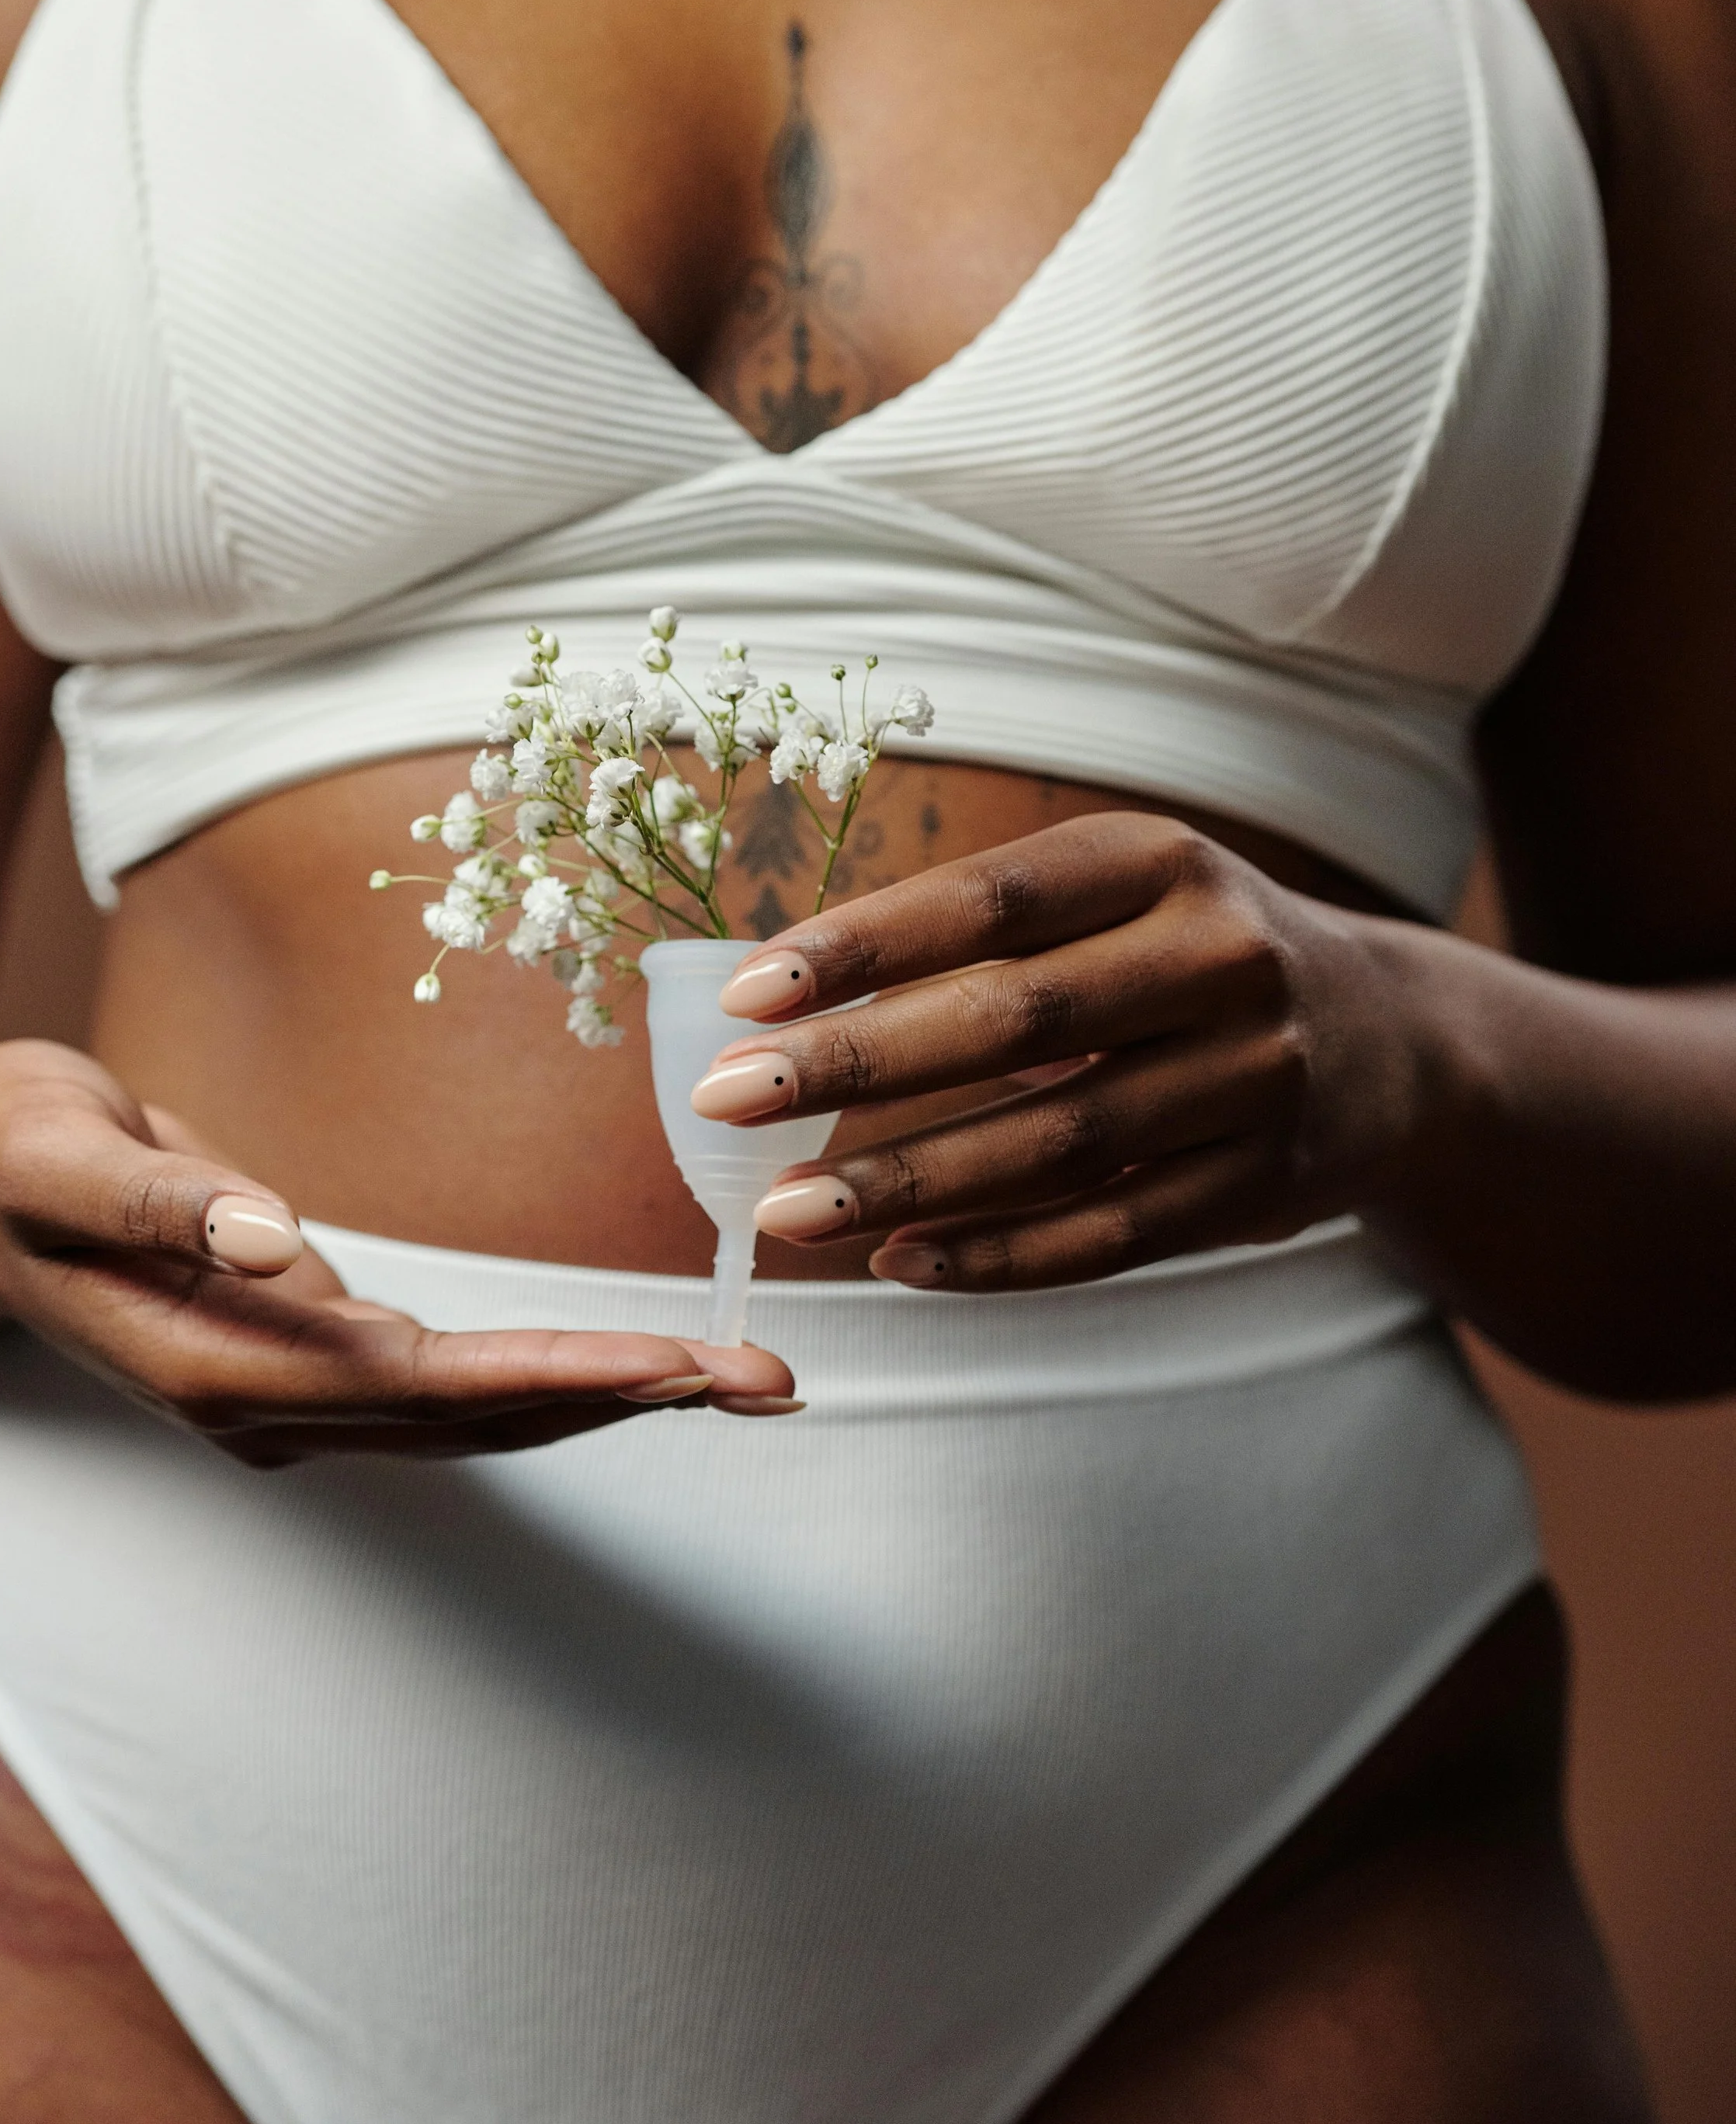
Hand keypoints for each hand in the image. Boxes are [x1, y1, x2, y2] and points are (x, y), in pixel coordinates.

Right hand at [0, 1039, 797, 1461]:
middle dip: (628, 1400)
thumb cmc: (1, 1150)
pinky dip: (550, 1377)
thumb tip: (268, 1238)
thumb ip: (160, 1197)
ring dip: (609, 1400)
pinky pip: (451, 1389)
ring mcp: (283, 1397)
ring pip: (476, 1416)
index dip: (554, 1374)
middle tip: (772, 1381)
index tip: (677, 1365)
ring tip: (742, 1381)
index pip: (419, 1383)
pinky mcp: (302, 1364)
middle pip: (477, 1418)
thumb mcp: (52, 1144)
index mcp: (212, 1361)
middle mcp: (262, 1404)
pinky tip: (632, 1368)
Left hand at [692, 812, 1441, 1292]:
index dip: (867, 944)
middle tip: (726, 1102)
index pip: (995, 899)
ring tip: (785, 1212)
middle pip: (1016, 1021)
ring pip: (1056, 1142)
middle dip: (855, 1066)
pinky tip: (900, 1263)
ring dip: (907, 1182)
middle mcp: (1223, 958)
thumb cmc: (1188, 953)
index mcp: (1165, 860)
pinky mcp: (1266, 1184)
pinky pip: (1113, 1233)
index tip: (745, 991)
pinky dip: (999, 1257)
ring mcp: (1256, 1077)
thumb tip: (785, 999)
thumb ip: (987, 937)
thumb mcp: (1121, 893)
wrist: (1397, 1040)